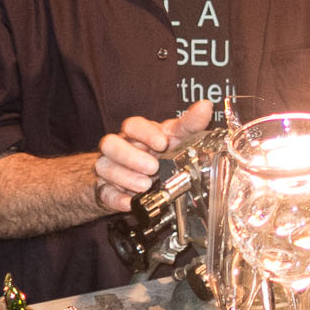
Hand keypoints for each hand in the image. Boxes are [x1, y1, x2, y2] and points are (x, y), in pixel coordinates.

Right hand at [94, 100, 211, 212]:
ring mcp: (110, 168)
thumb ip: (189, 124)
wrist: (141, 179)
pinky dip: (117, 199)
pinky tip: (130, 202)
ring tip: (145, 185)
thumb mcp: (176, 138)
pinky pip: (104, 193)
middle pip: (110, 143)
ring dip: (125, 177)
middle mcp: (119, 148)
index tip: (163, 143)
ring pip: (104, 167)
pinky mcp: (106, 190)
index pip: (132, 125)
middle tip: (153, 167)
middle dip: (131, 156)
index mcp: (136, 133)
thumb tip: (205, 106)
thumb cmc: (159, 154)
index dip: (145, 133)